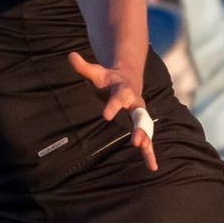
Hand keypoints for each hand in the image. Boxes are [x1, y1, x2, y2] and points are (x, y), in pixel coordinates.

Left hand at [67, 52, 156, 171]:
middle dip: (140, 129)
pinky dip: (150, 153)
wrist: (128, 79)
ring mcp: (140, 115)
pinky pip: (147, 140)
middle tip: (136, 141)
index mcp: (124, 91)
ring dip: (147, 142)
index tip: (105, 116)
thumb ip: (84, 67)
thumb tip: (70, 56)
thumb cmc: (108, 79)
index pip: (118, 99)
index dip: (112, 106)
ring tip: (147, 156)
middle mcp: (135, 104)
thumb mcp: (96, 72)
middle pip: (140, 116)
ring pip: (146, 130)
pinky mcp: (140, 125)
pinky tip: (152, 167)